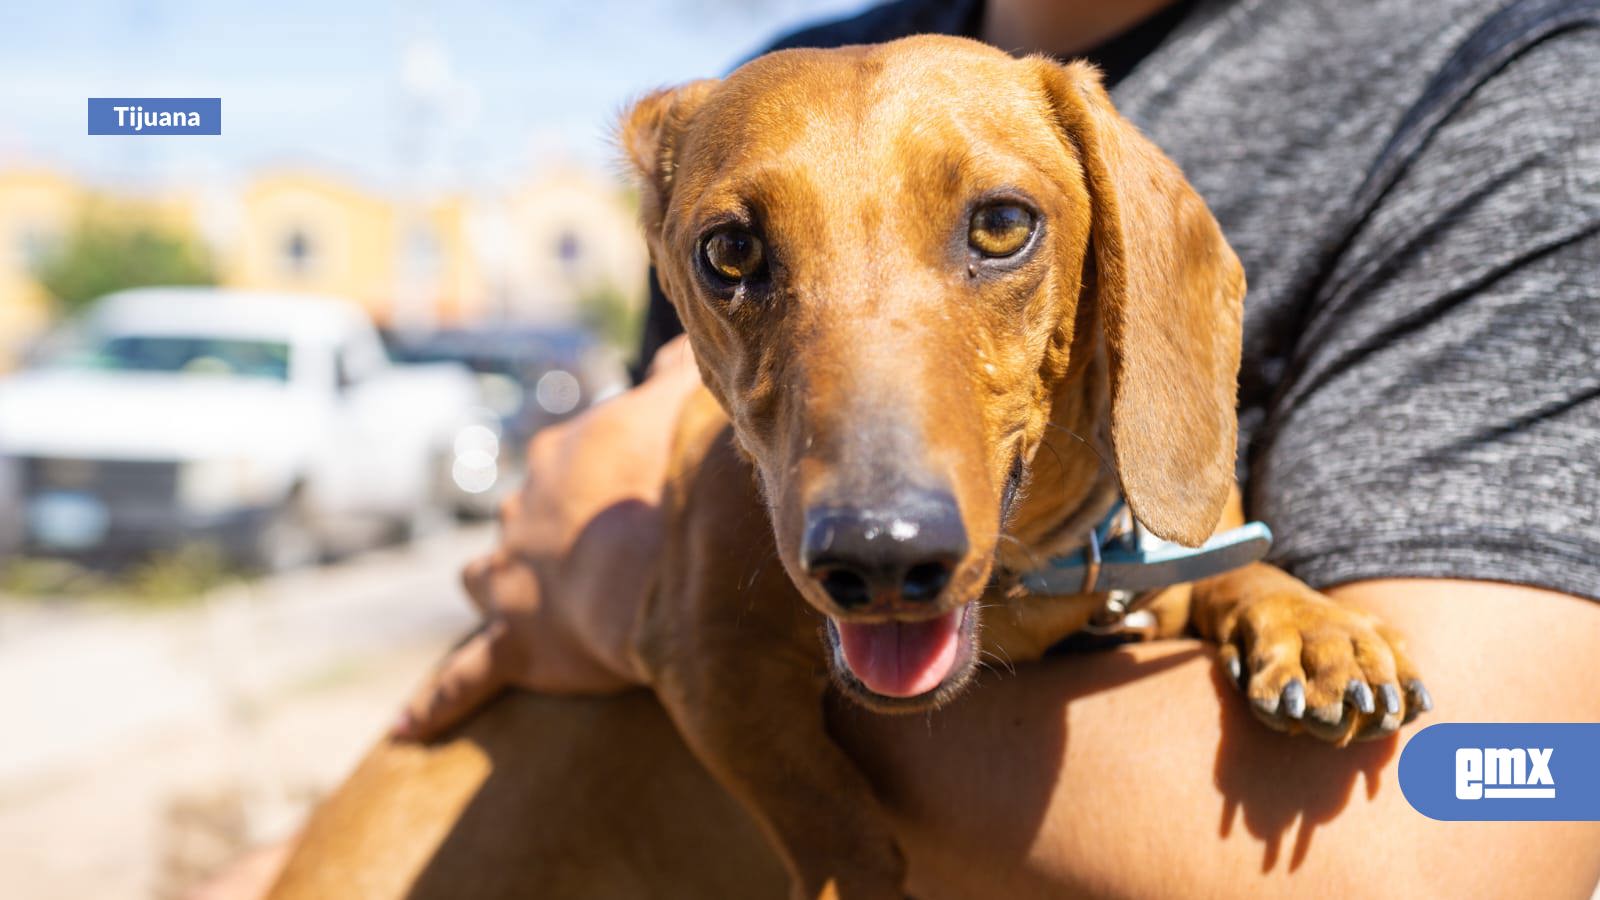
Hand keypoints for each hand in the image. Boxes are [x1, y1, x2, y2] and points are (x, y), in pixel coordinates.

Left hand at [393, 337, 700, 740]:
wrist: (669, 564)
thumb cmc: (681, 478)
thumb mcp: (687, 403)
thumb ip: (681, 369)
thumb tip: (682, 341)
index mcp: (564, 453)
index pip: (573, 455)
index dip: (603, 473)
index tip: (635, 485)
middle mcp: (525, 510)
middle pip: (525, 514)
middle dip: (548, 528)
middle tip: (596, 549)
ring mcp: (512, 578)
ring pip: (483, 576)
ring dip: (496, 584)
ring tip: (514, 600)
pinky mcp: (515, 644)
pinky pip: (465, 676)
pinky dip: (437, 701)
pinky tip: (405, 728)